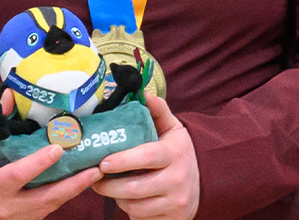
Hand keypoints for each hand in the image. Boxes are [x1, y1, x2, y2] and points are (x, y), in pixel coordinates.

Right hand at [0, 89, 102, 219]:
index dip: (38, 163)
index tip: (57, 149)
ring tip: (98, 171)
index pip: (18, 174)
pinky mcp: (32, 219)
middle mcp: (10, 205)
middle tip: (95, 167)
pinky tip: (85, 179)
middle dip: (73, 183)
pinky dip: (70, 193)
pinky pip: (53, 206)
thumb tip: (9, 94)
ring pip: (54, 204)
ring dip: (77, 188)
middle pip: (46, 197)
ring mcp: (22, 217)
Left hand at [92, 94, 199, 219]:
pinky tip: (126, 200)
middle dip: (109, 185)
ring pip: (135, 206)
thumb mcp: (172, 128)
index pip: (145, 157)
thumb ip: (158, 110)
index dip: (122, 160)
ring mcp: (176, 203)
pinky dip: (129, 211)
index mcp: (174, 153)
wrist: (203, 183)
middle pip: (135, 187)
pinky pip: (141, 219)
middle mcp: (177, 180)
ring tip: (109, 188)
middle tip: (94, 178)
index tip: (103, 162)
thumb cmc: (178, 151)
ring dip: (117, 198)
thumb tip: (143, 92)